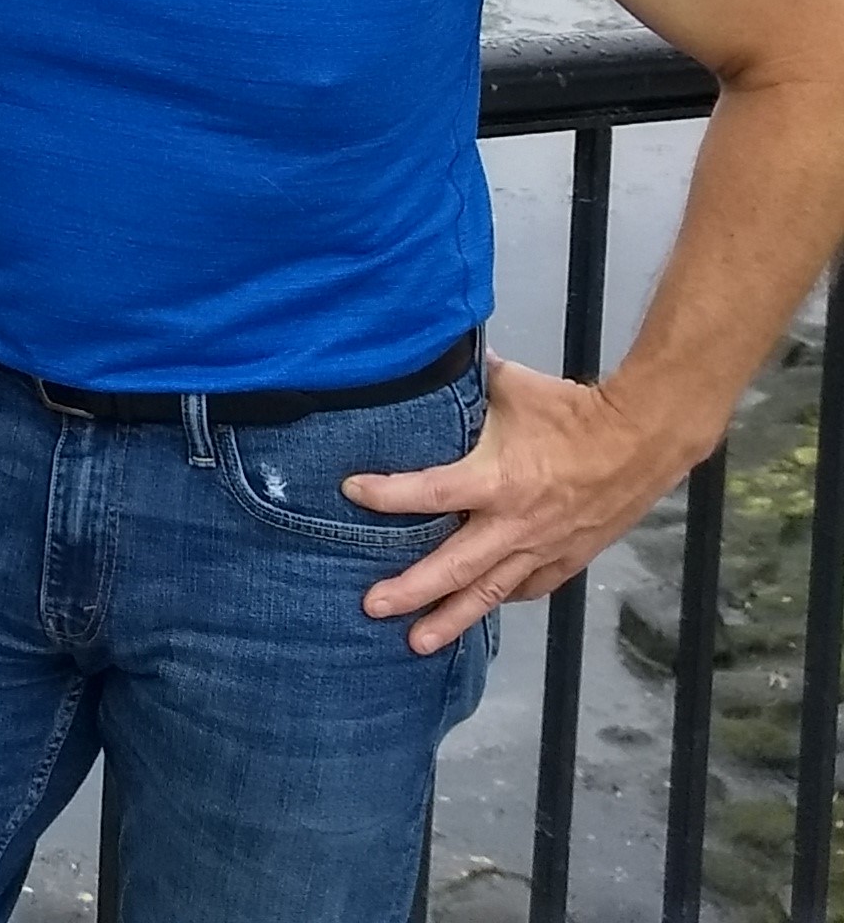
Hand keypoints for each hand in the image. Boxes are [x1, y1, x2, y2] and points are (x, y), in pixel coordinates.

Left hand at [347, 353, 703, 654]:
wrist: (645, 437)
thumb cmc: (574, 410)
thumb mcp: (512, 386)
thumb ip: (467, 381)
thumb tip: (429, 353)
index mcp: (497, 479)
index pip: (429, 492)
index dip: (387, 494)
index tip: (351, 491)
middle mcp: (515, 523)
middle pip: (454, 567)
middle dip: (411, 591)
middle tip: (372, 606)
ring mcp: (543, 546)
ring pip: (489, 592)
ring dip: (452, 619)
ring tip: (417, 642)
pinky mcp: (569, 558)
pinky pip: (527, 587)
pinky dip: (500, 600)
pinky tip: (479, 610)